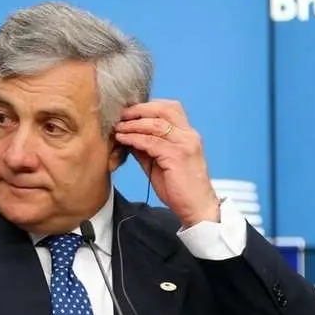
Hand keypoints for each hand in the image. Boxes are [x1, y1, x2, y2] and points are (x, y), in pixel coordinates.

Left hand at [114, 99, 219, 226]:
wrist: (197, 208)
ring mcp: (185, 144)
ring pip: (155, 124)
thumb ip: (146, 148)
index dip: (146, 107)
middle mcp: (188, 135)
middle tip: (120, 115)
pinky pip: (151, 142)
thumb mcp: (159, 163)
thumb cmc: (180, 188)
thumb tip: (128, 136)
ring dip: (133, 124)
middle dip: (138, 110)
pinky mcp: (177, 156)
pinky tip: (123, 139)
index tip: (128, 111)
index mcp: (187, 134)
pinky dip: (134, 138)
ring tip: (118, 127)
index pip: (168, 108)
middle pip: (162, 110)